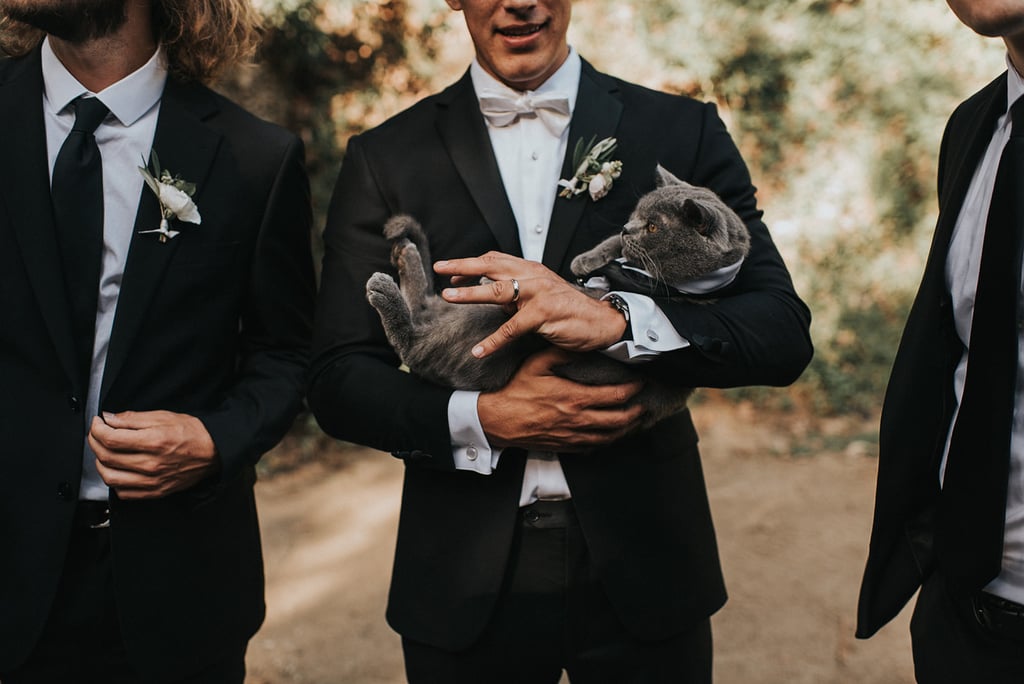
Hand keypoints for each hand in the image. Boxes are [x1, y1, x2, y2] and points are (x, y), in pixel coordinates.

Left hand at [89, 410, 219, 499]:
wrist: (213, 452)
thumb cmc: (192, 433)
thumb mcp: (164, 417)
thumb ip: (133, 418)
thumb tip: (109, 418)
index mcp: (154, 442)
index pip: (111, 438)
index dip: (97, 429)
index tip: (98, 423)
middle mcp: (151, 464)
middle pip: (106, 457)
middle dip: (94, 442)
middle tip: (97, 433)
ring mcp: (152, 481)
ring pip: (110, 478)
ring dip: (100, 464)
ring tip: (104, 452)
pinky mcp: (155, 492)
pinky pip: (123, 492)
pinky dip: (114, 482)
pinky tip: (118, 470)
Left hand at [436, 252, 627, 357]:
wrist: (602, 322)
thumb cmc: (570, 310)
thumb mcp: (540, 295)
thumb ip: (517, 294)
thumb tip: (492, 297)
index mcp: (531, 269)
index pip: (495, 259)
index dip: (471, 264)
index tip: (451, 273)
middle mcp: (533, 276)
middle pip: (491, 265)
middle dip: (462, 266)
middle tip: (439, 268)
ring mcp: (538, 293)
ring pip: (497, 290)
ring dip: (470, 293)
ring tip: (448, 297)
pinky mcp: (544, 314)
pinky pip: (512, 328)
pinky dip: (493, 340)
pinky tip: (479, 350)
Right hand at [477, 347, 644, 451]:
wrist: (498, 420)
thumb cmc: (515, 391)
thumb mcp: (536, 364)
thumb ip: (560, 353)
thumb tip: (579, 346)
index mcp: (574, 397)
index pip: (615, 395)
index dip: (632, 390)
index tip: (639, 384)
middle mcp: (577, 419)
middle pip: (618, 420)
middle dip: (636, 412)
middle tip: (643, 405)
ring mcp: (572, 435)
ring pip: (609, 437)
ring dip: (625, 429)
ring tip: (633, 422)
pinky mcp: (565, 446)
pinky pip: (593, 447)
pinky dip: (606, 442)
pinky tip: (609, 436)